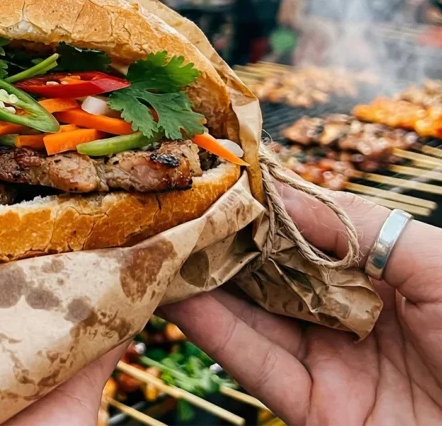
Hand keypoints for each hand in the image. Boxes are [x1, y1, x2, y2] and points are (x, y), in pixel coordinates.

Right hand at [161, 181, 441, 425]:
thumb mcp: (441, 266)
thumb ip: (361, 228)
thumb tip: (281, 199)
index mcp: (388, 272)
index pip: (312, 228)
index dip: (266, 201)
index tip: (218, 169)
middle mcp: (352, 312)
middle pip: (273, 268)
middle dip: (224, 236)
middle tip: (171, 201)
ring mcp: (330, 361)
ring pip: (252, 312)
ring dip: (203, 278)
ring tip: (157, 239)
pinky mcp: (313, 409)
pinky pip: (254, 361)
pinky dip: (211, 328)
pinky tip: (176, 295)